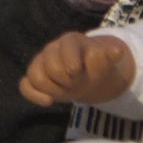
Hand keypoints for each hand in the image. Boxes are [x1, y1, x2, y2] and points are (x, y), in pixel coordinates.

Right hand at [19, 32, 135, 106]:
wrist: (87, 76)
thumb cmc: (96, 66)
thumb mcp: (106, 62)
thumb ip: (109, 57)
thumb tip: (118, 52)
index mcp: (71, 41)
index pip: (65, 47)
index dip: (71, 62)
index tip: (77, 72)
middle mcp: (52, 49)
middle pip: (50, 67)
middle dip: (64, 80)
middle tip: (75, 83)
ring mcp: (40, 62)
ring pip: (35, 76)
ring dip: (52, 89)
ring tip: (65, 90)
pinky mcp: (34, 77)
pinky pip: (24, 85)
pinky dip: (34, 95)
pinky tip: (49, 101)